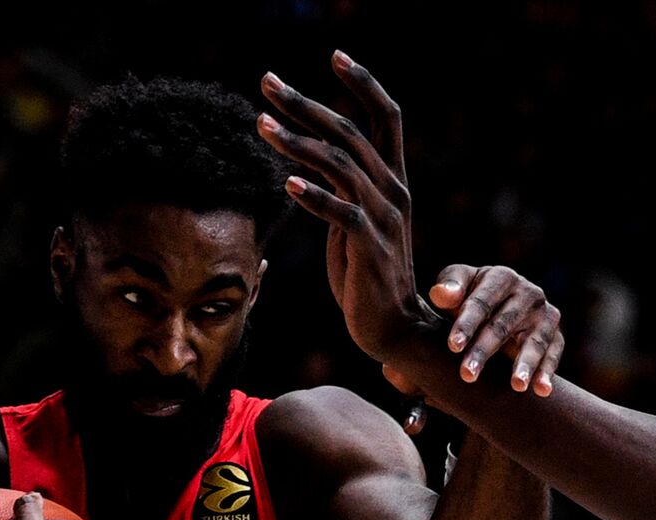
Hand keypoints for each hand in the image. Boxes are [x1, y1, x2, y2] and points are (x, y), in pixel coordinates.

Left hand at [258, 53, 426, 362]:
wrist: (392, 328)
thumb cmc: (365, 276)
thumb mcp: (352, 224)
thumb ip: (340, 190)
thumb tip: (305, 164)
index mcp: (392, 181)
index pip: (385, 117)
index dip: (363, 83)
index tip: (335, 54)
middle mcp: (393, 192)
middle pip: (349, 132)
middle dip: (305, 104)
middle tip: (267, 82)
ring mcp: (384, 219)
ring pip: (340, 165)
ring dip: (298, 142)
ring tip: (262, 125)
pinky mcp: (371, 247)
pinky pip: (341, 213)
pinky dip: (314, 196)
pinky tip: (286, 182)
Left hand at [383, 265, 562, 432]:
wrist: (499, 305)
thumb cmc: (470, 296)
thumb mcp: (457, 287)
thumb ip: (448, 288)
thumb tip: (441, 294)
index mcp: (502, 277)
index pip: (482, 302)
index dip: (466, 324)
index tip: (453, 346)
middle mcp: (528, 292)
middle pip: (504, 325)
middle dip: (484, 350)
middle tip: (468, 375)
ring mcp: (545, 314)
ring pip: (534, 341)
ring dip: (525, 364)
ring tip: (517, 386)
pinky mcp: (556, 334)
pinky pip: (554, 354)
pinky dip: (548, 372)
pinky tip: (542, 390)